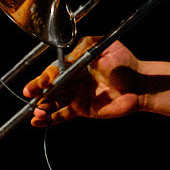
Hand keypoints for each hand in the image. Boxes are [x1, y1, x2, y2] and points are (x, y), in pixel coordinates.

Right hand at [26, 39, 143, 125]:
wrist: (139, 83)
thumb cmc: (124, 62)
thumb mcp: (103, 47)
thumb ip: (84, 49)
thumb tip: (67, 57)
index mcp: (75, 63)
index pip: (56, 68)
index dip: (49, 75)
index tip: (45, 81)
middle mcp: (73, 79)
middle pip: (51, 85)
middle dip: (39, 89)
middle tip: (29, 93)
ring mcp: (76, 95)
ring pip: (55, 101)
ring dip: (43, 106)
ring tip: (36, 111)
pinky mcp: (82, 110)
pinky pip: (63, 115)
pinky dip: (50, 120)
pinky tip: (37, 122)